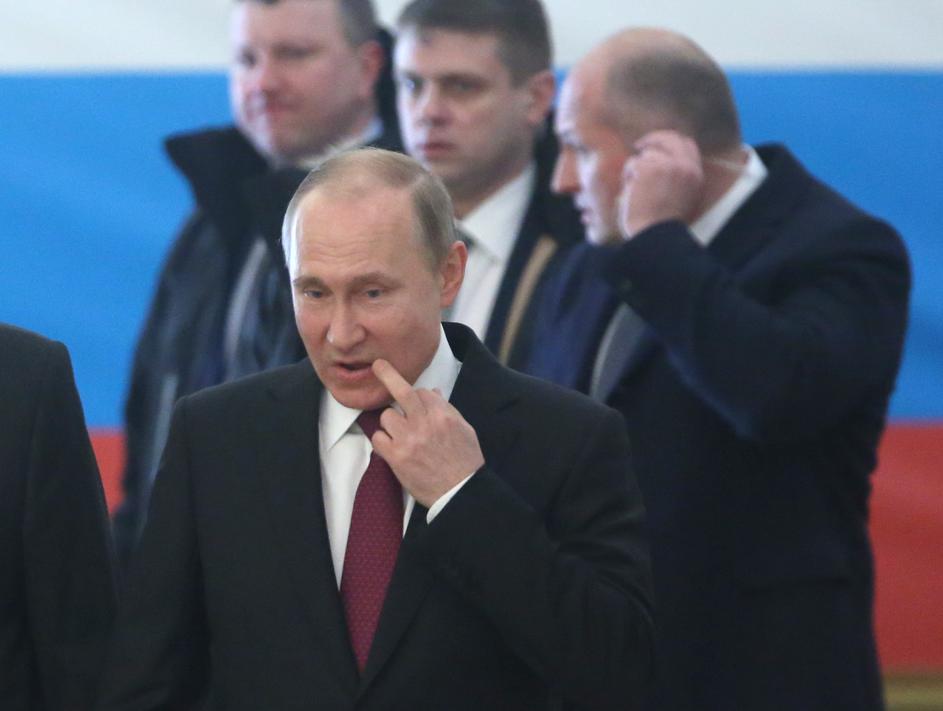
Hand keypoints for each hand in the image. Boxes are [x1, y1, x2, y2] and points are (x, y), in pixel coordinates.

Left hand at [370, 359, 484, 506]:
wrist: (460, 491)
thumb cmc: (465, 461)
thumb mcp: (464, 429)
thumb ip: (446, 409)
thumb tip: (433, 392)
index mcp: (443, 415)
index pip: (422, 392)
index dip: (417, 396)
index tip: (415, 401)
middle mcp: (424, 423)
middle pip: (401, 391)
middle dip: (387, 374)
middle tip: (378, 366)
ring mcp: (408, 440)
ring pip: (386, 416)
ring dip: (391, 423)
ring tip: (400, 435)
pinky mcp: (396, 457)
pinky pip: (378, 438)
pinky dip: (383, 441)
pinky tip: (392, 447)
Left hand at [618, 130, 703, 238]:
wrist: (654, 235)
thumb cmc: (661, 224)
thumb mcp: (680, 197)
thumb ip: (677, 176)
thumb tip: (661, 159)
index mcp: (696, 174)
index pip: (687, 144)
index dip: (670, 140)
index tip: (658, 144)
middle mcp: (685, 166)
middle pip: (669, 138)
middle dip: (653, 139)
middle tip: (638, 146)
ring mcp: (667, 165)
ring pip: (646, 154)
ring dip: (636, 169)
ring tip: (636, 190)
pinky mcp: (648, 167)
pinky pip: (633, 164)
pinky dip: (627, 177)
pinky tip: (631, 193)